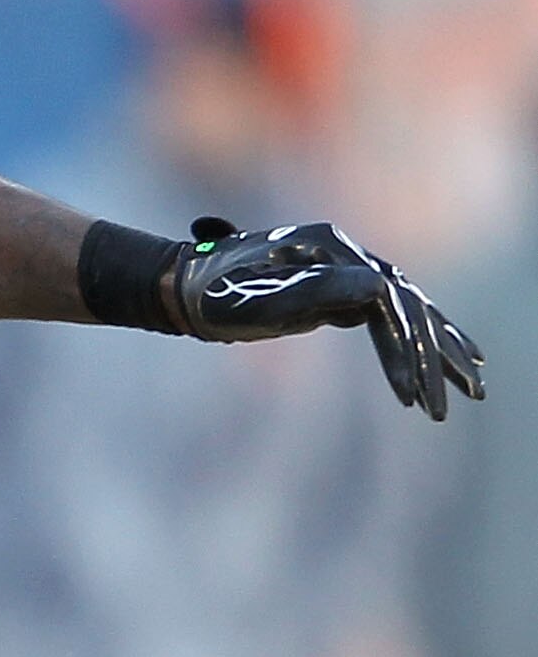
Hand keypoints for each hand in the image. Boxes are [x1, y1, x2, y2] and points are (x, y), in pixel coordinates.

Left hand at [171, 216, 484, 420]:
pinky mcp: (338, 293)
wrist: (184, 288)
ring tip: (472, 389)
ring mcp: (344, 271)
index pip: (390, 303)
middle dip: (433, 359)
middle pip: (408, 308)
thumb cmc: (216, 296)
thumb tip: (381, 287)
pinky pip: (388, 319)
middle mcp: (346, 254)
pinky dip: (413, 343)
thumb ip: (319, 291)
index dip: (407, 350)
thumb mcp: (262, 300)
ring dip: (437, 351)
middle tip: (450, 406)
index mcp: (331, 250)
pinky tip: (430, 367)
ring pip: (406, 312)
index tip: (413, 394)